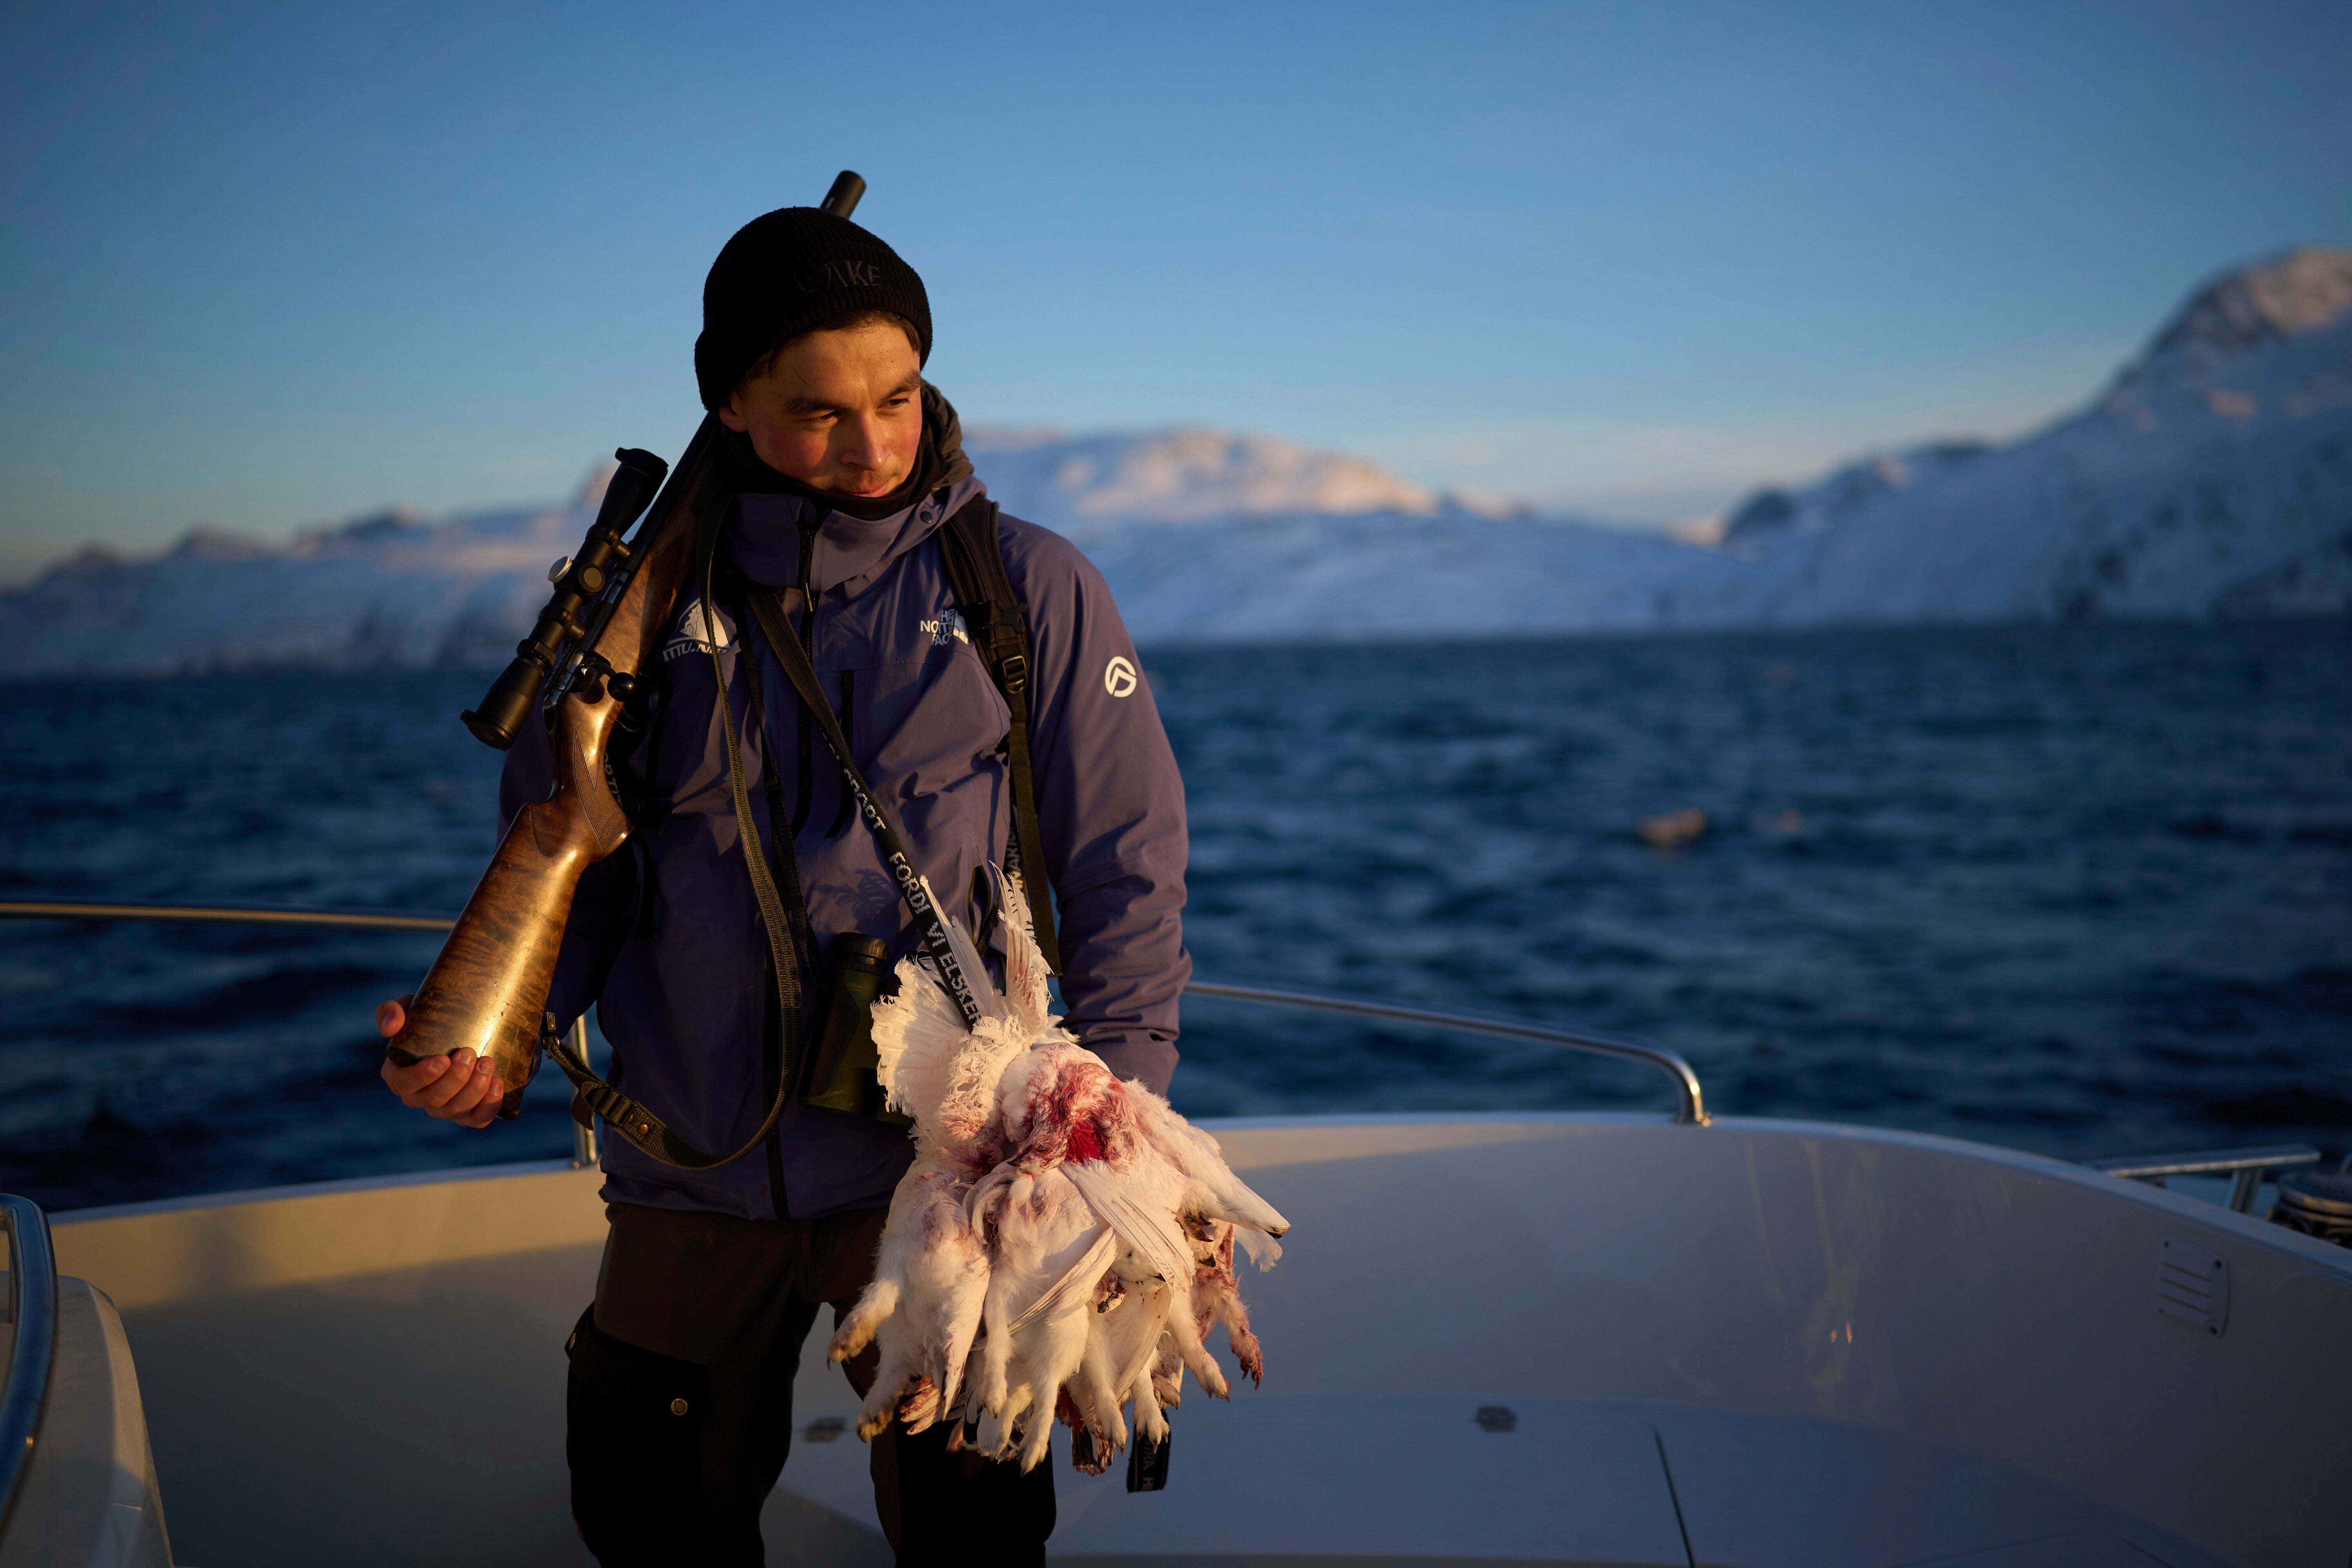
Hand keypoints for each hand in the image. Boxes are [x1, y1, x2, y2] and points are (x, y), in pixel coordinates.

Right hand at [376, 995, 504, 1128]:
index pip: (402, 1085)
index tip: (443, 1059)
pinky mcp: (468, 1112)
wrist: (469, 1026)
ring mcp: (444, 1107)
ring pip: (456, 1110)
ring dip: (475, 1089)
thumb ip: (391, 1011)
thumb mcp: (409, 1007)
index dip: (422, 1077)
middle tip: (472, 1053)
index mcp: (399, 1074)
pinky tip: (497, 1084)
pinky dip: (489, 1105)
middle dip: (455, 1079)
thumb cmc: (431, 1018)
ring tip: (489, 1063)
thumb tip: (390, 1027)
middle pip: (433, 1100)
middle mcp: (419, 1096)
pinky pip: (477, 1119)